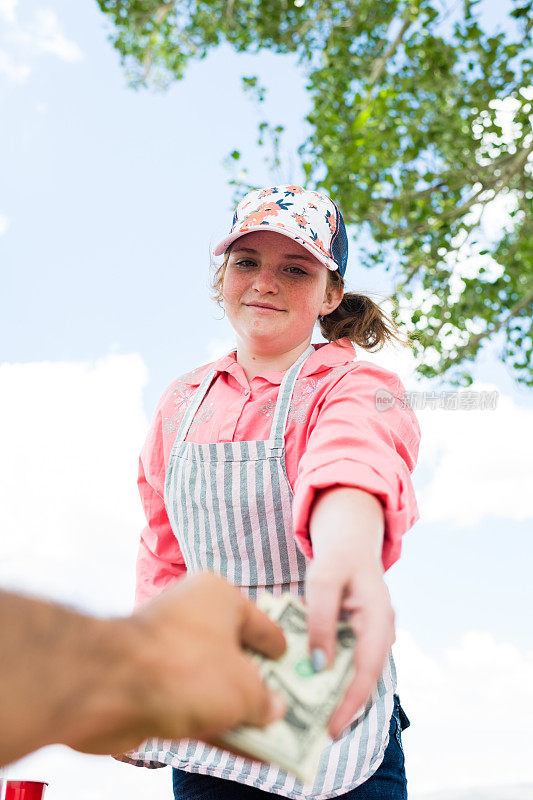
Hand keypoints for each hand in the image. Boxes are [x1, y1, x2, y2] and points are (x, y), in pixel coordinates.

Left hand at [130, 573, 286, 743]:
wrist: (109, 687)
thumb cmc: (187, 670)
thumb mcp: (243, 689)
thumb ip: (265, 700)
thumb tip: (274, 709)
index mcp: (219, 596)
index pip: (262, 623)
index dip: (282, 650)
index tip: (297, 668)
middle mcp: (192, 613)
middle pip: (235, 652)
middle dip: (259, 685)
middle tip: (286, 709)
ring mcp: (168, 646)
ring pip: (212, 680)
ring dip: (235, 709)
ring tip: (266, 737)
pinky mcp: (148, 679)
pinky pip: (189, 700)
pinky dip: (210, 720)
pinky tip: (235, 747)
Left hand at [306, 489, 395, 739]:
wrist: (351, 542)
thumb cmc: (337, 559)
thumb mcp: (322, 581)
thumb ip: (321, 620)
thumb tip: (319, 665)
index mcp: (378, 617)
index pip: (367, 668)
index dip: (351, 701)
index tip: (331, 727)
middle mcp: (382, 631)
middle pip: (366, 678)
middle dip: (345, 707)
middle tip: (318, 735)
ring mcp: (375, 635)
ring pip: (359, 674)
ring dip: (339, 695)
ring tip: (313, 721)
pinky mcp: (363, 637)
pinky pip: (351, 663)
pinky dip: (335, 678)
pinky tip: (314, 690)